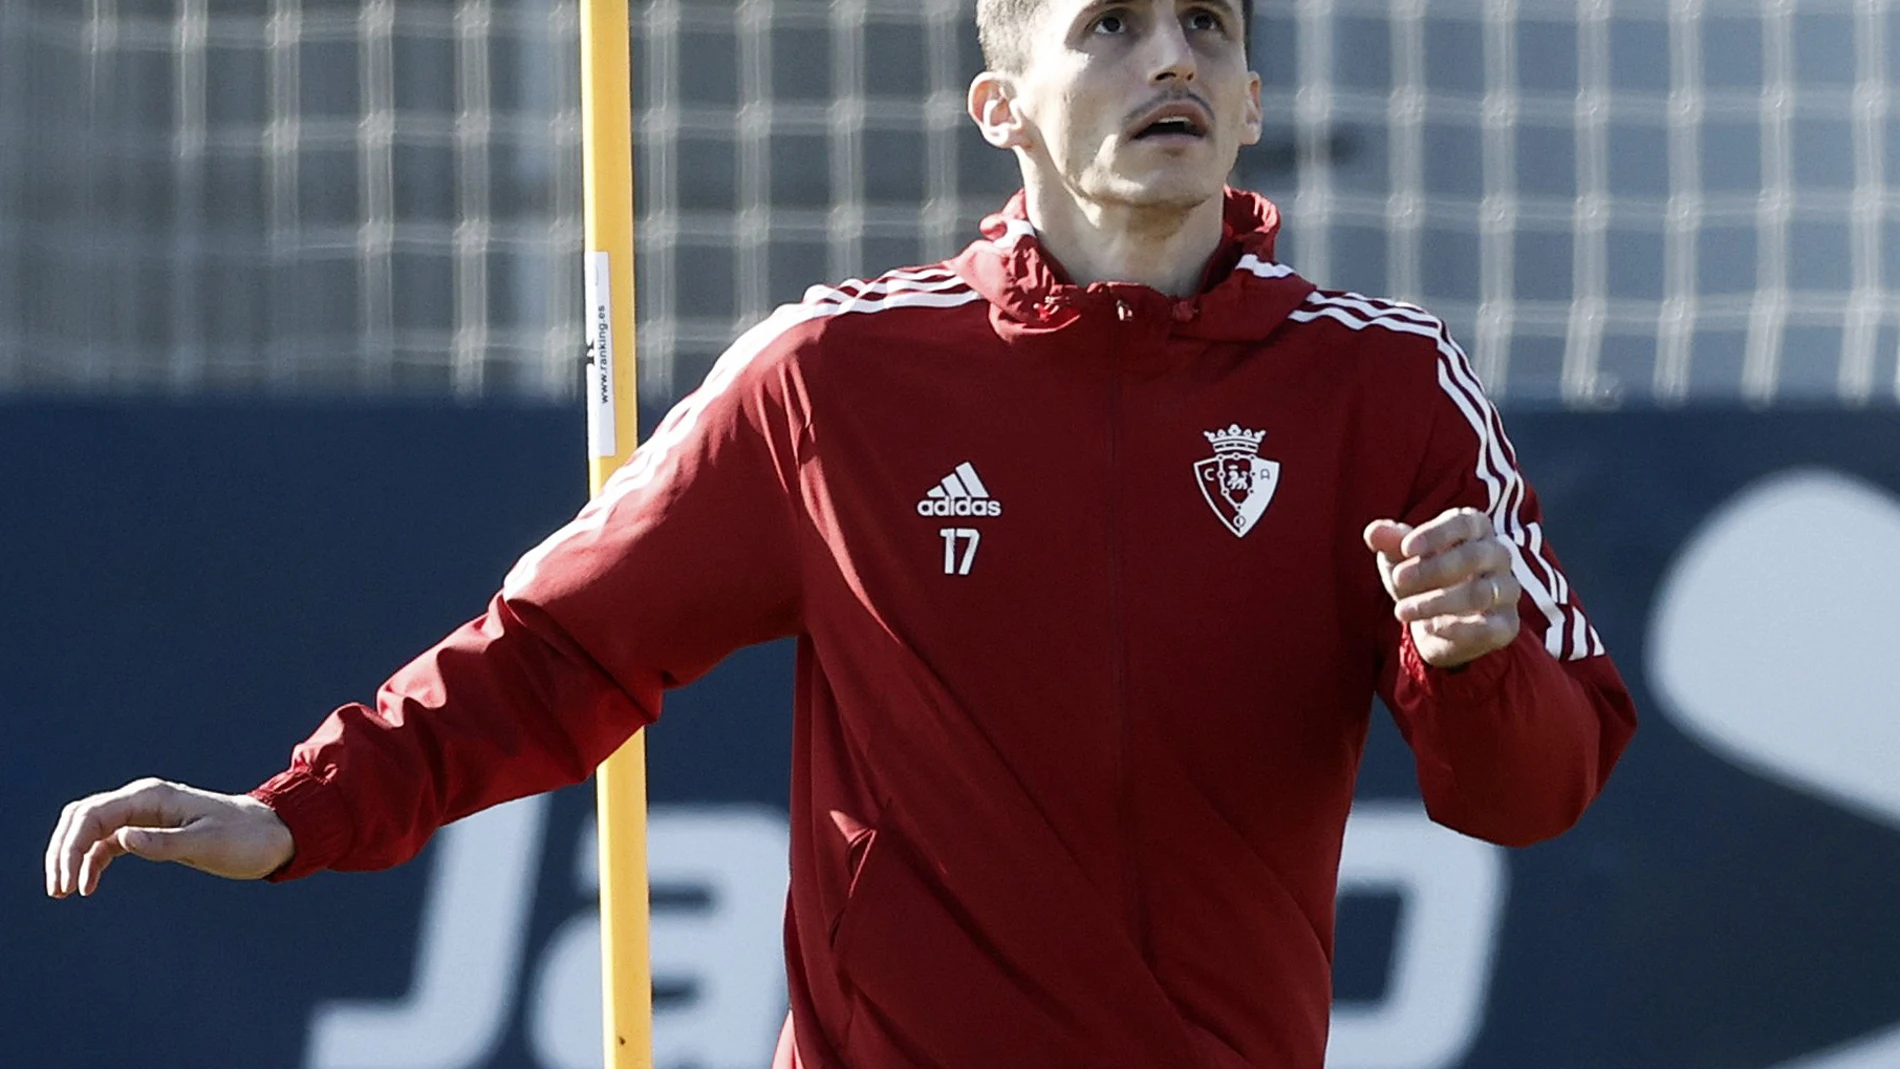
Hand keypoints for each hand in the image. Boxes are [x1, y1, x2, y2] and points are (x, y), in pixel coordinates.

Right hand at [45, 778, 294, 897]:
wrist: (274, 834)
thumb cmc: (245, 838)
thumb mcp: (207, 844)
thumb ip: (164, 842)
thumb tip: (121, 838)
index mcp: (152, 796)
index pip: (93, 815)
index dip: (71, 846)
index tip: (68, 882)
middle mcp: (143, 800)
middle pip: (83, 817)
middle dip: (64, 850)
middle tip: (58, 888)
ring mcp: (145, 814)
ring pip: (91, 830)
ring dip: (74, 857)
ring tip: (65, 891)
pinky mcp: (152, 831)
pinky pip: (109, 841)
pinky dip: (93, 861)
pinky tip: (88, 885)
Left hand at [1364, 508, 1520, 668]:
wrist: (1438, 625)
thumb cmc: (1422, 577)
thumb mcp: (1401, 559)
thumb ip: (1390, 543)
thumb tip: (1372, 531)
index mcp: (1476, 528)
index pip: (1463, 523)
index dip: (1435, 534)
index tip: (1405, 548)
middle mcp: (1499, 555)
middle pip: (1471, 556)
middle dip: (1430, 569)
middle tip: (1398, 580)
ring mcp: (1507, 590)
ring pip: (1479, 593)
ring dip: (1435, 602)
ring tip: (1401, 611)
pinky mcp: (1507, 625)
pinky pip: (1489, 627)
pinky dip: (1457, 629)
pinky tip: (1428, 628)